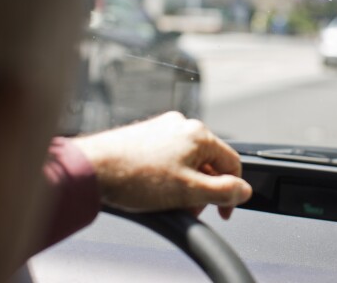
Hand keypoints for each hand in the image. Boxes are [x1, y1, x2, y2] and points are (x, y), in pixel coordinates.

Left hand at [72, 112, 251, 218]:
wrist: (91, 168)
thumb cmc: (135, 176)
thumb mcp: (188, 191)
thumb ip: (223, 191)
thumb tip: (244, 190)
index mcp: (199, 134)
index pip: (232, 163)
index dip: (232, 191)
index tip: (222, 212)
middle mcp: (182, 124)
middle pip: (209, 161)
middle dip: (204, 189)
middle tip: (190, 209)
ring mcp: (162, 128)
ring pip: (188, 160)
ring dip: (187, 184)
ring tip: (169, 202)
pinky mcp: (146, 135)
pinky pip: (169, 156)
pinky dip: (169, 175)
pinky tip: (154, 190)